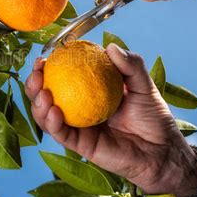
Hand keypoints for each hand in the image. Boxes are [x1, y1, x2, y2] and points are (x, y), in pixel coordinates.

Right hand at [26, 44, 196, 196]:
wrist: (161, 150)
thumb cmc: (153, 117)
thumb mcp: (143, 85)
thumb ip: (130, 65)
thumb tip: (111, 46)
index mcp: (90, 91)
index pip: (63, 77)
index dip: (48, 67)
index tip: (44, 57)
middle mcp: (79, 108)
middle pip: (47, 96)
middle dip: (34, 84)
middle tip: (37, 74)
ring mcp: (78, 127)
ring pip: (46, 116)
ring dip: (38, 104)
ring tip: (43, 93)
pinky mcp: (80, 145)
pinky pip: (61, 134)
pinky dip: (52, 123)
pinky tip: (53, 112)